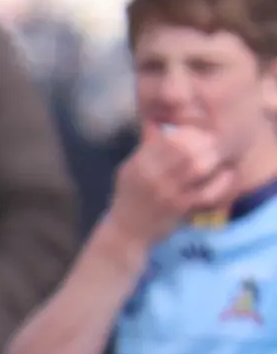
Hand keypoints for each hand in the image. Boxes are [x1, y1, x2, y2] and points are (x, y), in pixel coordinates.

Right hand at [109, 124, 236, 245]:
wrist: (126, 232)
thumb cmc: (130, 198)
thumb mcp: (130, 170)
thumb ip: (146, 147)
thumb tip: (159, 121)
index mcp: (139, 164)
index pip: (169, 139)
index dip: (190, 132)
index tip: (200, 133)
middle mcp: (151, 176)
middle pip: (185, 149)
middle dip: (204, 143)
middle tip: (215, 143)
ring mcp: (166, 193)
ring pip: (197, 167)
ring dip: (213, 158)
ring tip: (219, 156)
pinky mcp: (179, 208)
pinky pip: (206, 191)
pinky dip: (220, 182)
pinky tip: (227, 175)